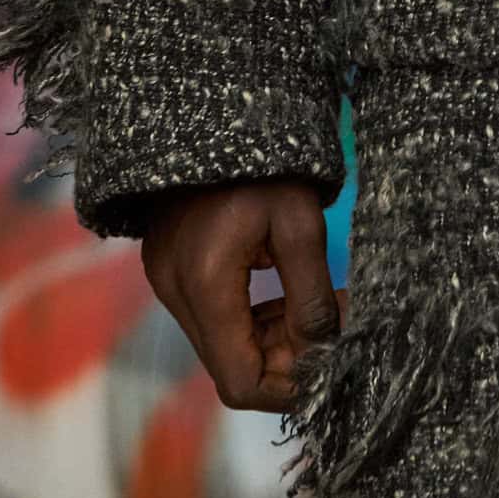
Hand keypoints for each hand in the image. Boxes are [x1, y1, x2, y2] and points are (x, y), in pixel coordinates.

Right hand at [141, 176, 346, 410]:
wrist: (215, 109)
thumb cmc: (264, 161)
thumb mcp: (300, 223)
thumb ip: (310, 295)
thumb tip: (323, 352)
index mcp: (205, 283)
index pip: (239, 382)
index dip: (287, 388)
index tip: (328, 364)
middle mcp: (174, 291)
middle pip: (231, 366)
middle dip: (286, 361)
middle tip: (334, 326)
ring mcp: (165, 280)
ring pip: (222, 345)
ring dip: (271, 340)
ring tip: (317, 307)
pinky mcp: (170, 268)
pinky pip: (213, 317)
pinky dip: (251, 319)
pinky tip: (286, 295)